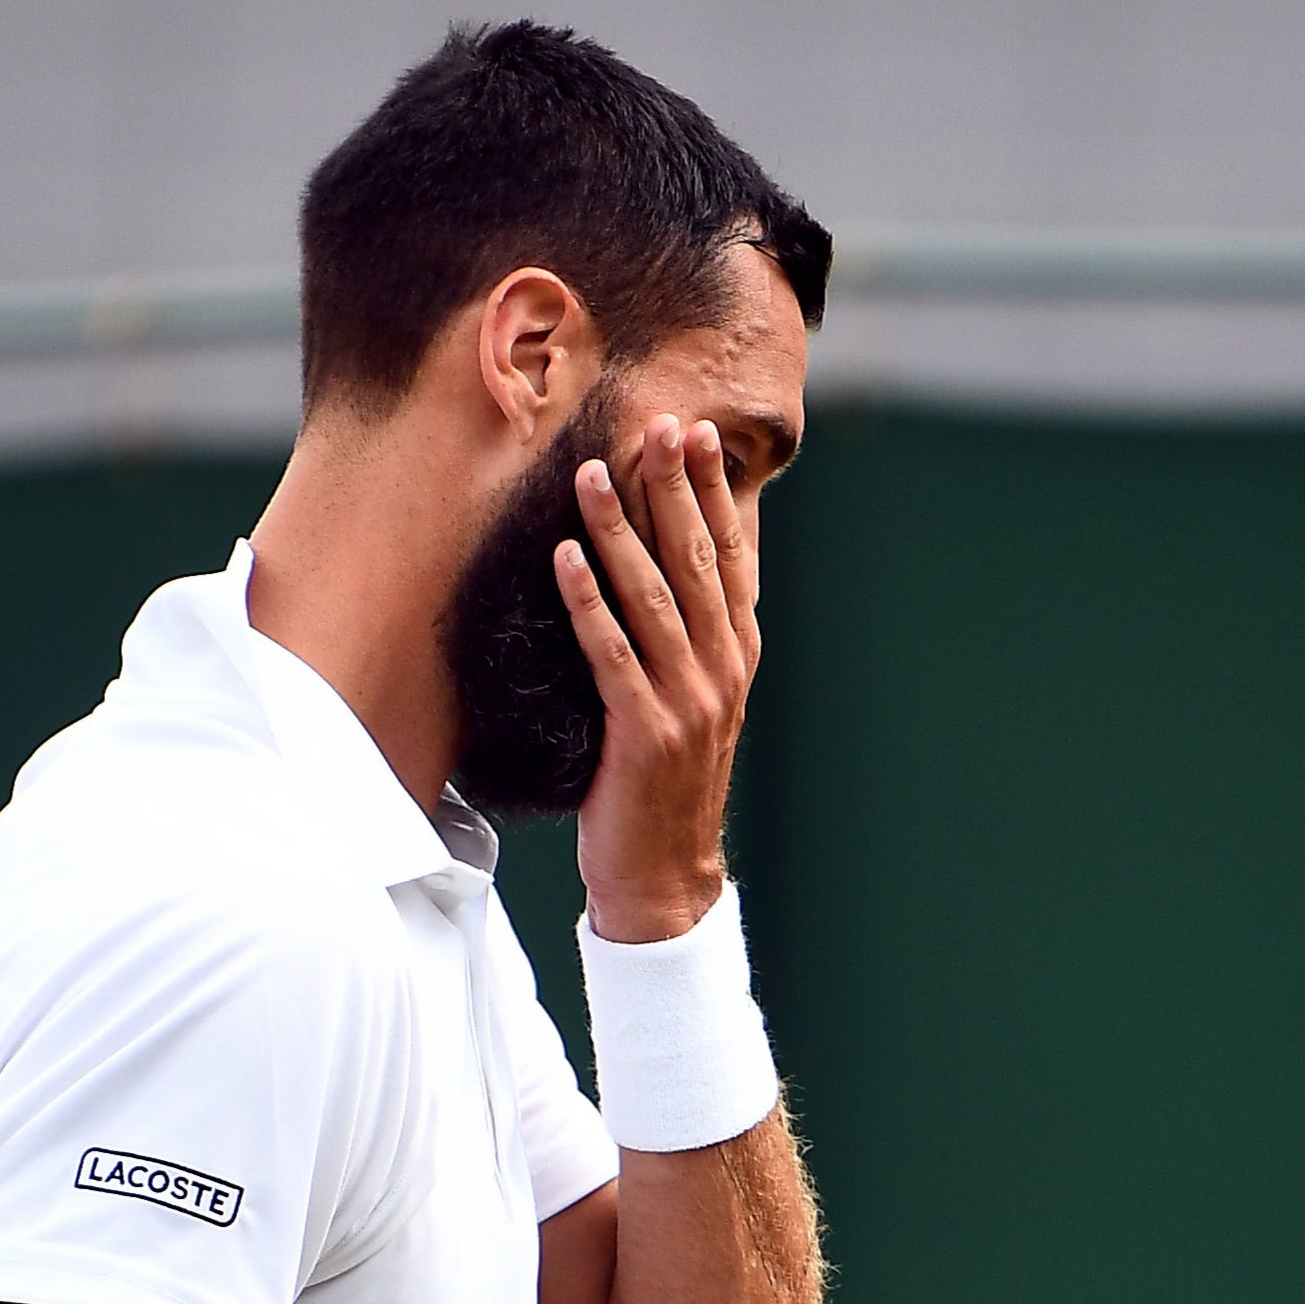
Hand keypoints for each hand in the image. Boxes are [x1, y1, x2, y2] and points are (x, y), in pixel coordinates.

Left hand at [554, 413, 758, 942]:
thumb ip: (688, 639)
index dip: (713, 493)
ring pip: (655, 597)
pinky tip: (566, 559)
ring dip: (622, 530)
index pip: (732, 557)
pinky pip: (612, 653)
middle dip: (673, 489)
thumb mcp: (692, 702)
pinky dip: (589, 602)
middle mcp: (723, 670)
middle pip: (698, 561)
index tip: (697, 435)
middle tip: (653, 426)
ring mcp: (689, 702)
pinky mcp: (644, 732)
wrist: (665, 877)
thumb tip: (669, 569)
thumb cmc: (665, 784)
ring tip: (592, 475)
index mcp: (738, 657)